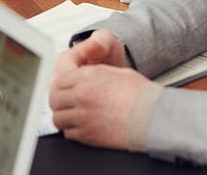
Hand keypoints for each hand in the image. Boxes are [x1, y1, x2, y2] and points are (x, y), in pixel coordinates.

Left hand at [50, 33, 148, 149]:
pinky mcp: (88, 135)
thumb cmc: (140, 95)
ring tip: (73, 115)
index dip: (61, 84)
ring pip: (58, 117)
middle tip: (65, 102)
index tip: (64, 88)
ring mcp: (83, 116)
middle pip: (54, 98)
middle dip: (58, 100)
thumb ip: (93, 73)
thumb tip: (80, 78)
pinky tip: (82, 126)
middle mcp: (82, 95)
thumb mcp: (116, 71)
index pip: (59, 80)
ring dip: (64, 115)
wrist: (152, 117)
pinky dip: (72, 130)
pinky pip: (68, 133)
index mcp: (88, 76)